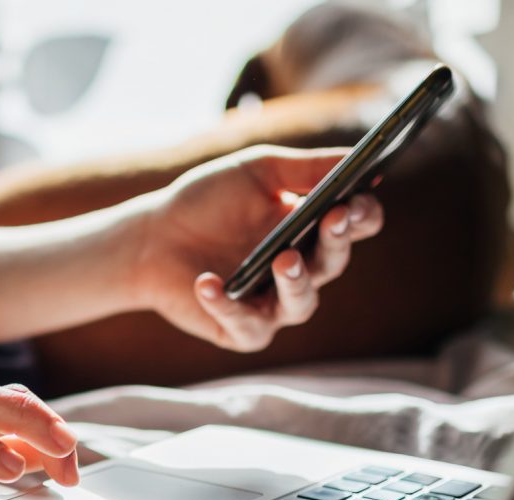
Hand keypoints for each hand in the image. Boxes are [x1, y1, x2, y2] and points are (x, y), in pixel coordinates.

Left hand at [131, 145, 384, 351]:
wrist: (152, 238)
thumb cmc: (206, 202)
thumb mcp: (256, 173)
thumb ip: (305, 168)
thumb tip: (357, 156)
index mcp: (311, 229)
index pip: (356, 225)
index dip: (361, 214)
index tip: (355, 200)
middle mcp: (300, 270)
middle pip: (333, 262)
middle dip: (336, 241)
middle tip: (333, 219)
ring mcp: (272, 304)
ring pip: (301, 303)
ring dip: (296, 282)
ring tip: (284, 259)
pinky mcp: (241, 330)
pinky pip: (244, 323)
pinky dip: (225, 304)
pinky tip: (208, 282)